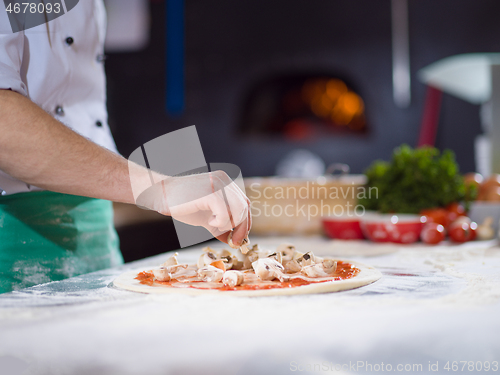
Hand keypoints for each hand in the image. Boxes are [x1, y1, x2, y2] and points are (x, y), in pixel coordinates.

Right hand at [135, 170, 250, 246]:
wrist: (161, 194)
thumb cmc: (182, 204)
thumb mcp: (206, 216)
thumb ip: (221, 225)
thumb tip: (234, 241)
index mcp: (225, 182)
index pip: (245, 203)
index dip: (245, 222)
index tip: (239, 238)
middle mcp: (224, 180)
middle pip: (244, 207)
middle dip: (241, 228)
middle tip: (233, 241)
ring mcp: (218, 184)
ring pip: (238, 209)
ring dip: (229, 224)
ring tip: (214, 225)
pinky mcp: (210, 192)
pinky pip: (225, 212)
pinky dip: (220, 222)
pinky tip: (209, 221)